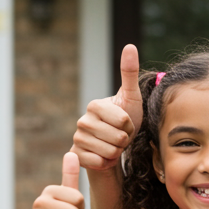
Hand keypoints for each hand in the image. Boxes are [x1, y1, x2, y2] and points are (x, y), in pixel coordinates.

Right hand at [71, 44, 141, 171]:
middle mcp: (82, 120)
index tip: (126, 123)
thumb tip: (129, 46)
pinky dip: (106, 162)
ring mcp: (77, 138)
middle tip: (121, 136)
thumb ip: (129, 73)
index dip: (130, 125)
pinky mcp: (77, 155)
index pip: (123, 121)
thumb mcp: (131, 97)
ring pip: (110, 151)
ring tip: (114, 145)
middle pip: (118, 137)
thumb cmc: (126, 119)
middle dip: (125, 140)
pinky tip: (104, 156)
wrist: (116, 146)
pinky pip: (99, 162)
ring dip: (117, 151)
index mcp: (94, 105)